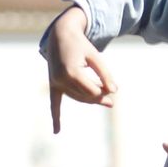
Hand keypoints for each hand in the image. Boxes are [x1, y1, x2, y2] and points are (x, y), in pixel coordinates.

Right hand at [44, 6, 116, 133]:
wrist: (60, 35)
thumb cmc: (80, 45)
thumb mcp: (95, 56)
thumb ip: (105, 73)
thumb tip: (115, 91)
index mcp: (72, 72)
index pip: (92, 90)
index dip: (104, 90)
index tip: (112, 88)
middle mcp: (61, 80)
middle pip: (84, 96)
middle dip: (99, 98)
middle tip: (112, 102)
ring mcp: (55, 83)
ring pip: (76, 98)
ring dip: (89, 100)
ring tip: (105, 101)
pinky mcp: (53, 84)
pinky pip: (54, 103)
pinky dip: (56, 117)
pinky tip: (57, 131)